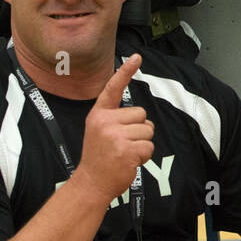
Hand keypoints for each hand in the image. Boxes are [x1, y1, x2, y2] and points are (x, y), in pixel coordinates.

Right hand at [75, 55, 154, 203]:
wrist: (91, 183)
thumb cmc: (100, 157)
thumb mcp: (100, 131)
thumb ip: (115, 119)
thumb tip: (139, 115)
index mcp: (99, 115)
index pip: (113, 89)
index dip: (126, 72)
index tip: (137, 56)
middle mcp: (105, 121)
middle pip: (142, 115)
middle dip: (139, 130)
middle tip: (122, 144)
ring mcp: (115, 135)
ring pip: (148, 131)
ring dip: (142, 144)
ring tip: (125, 153)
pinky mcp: (126, 149)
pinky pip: (149, 146)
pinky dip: (144, 156)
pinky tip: (129, 161)